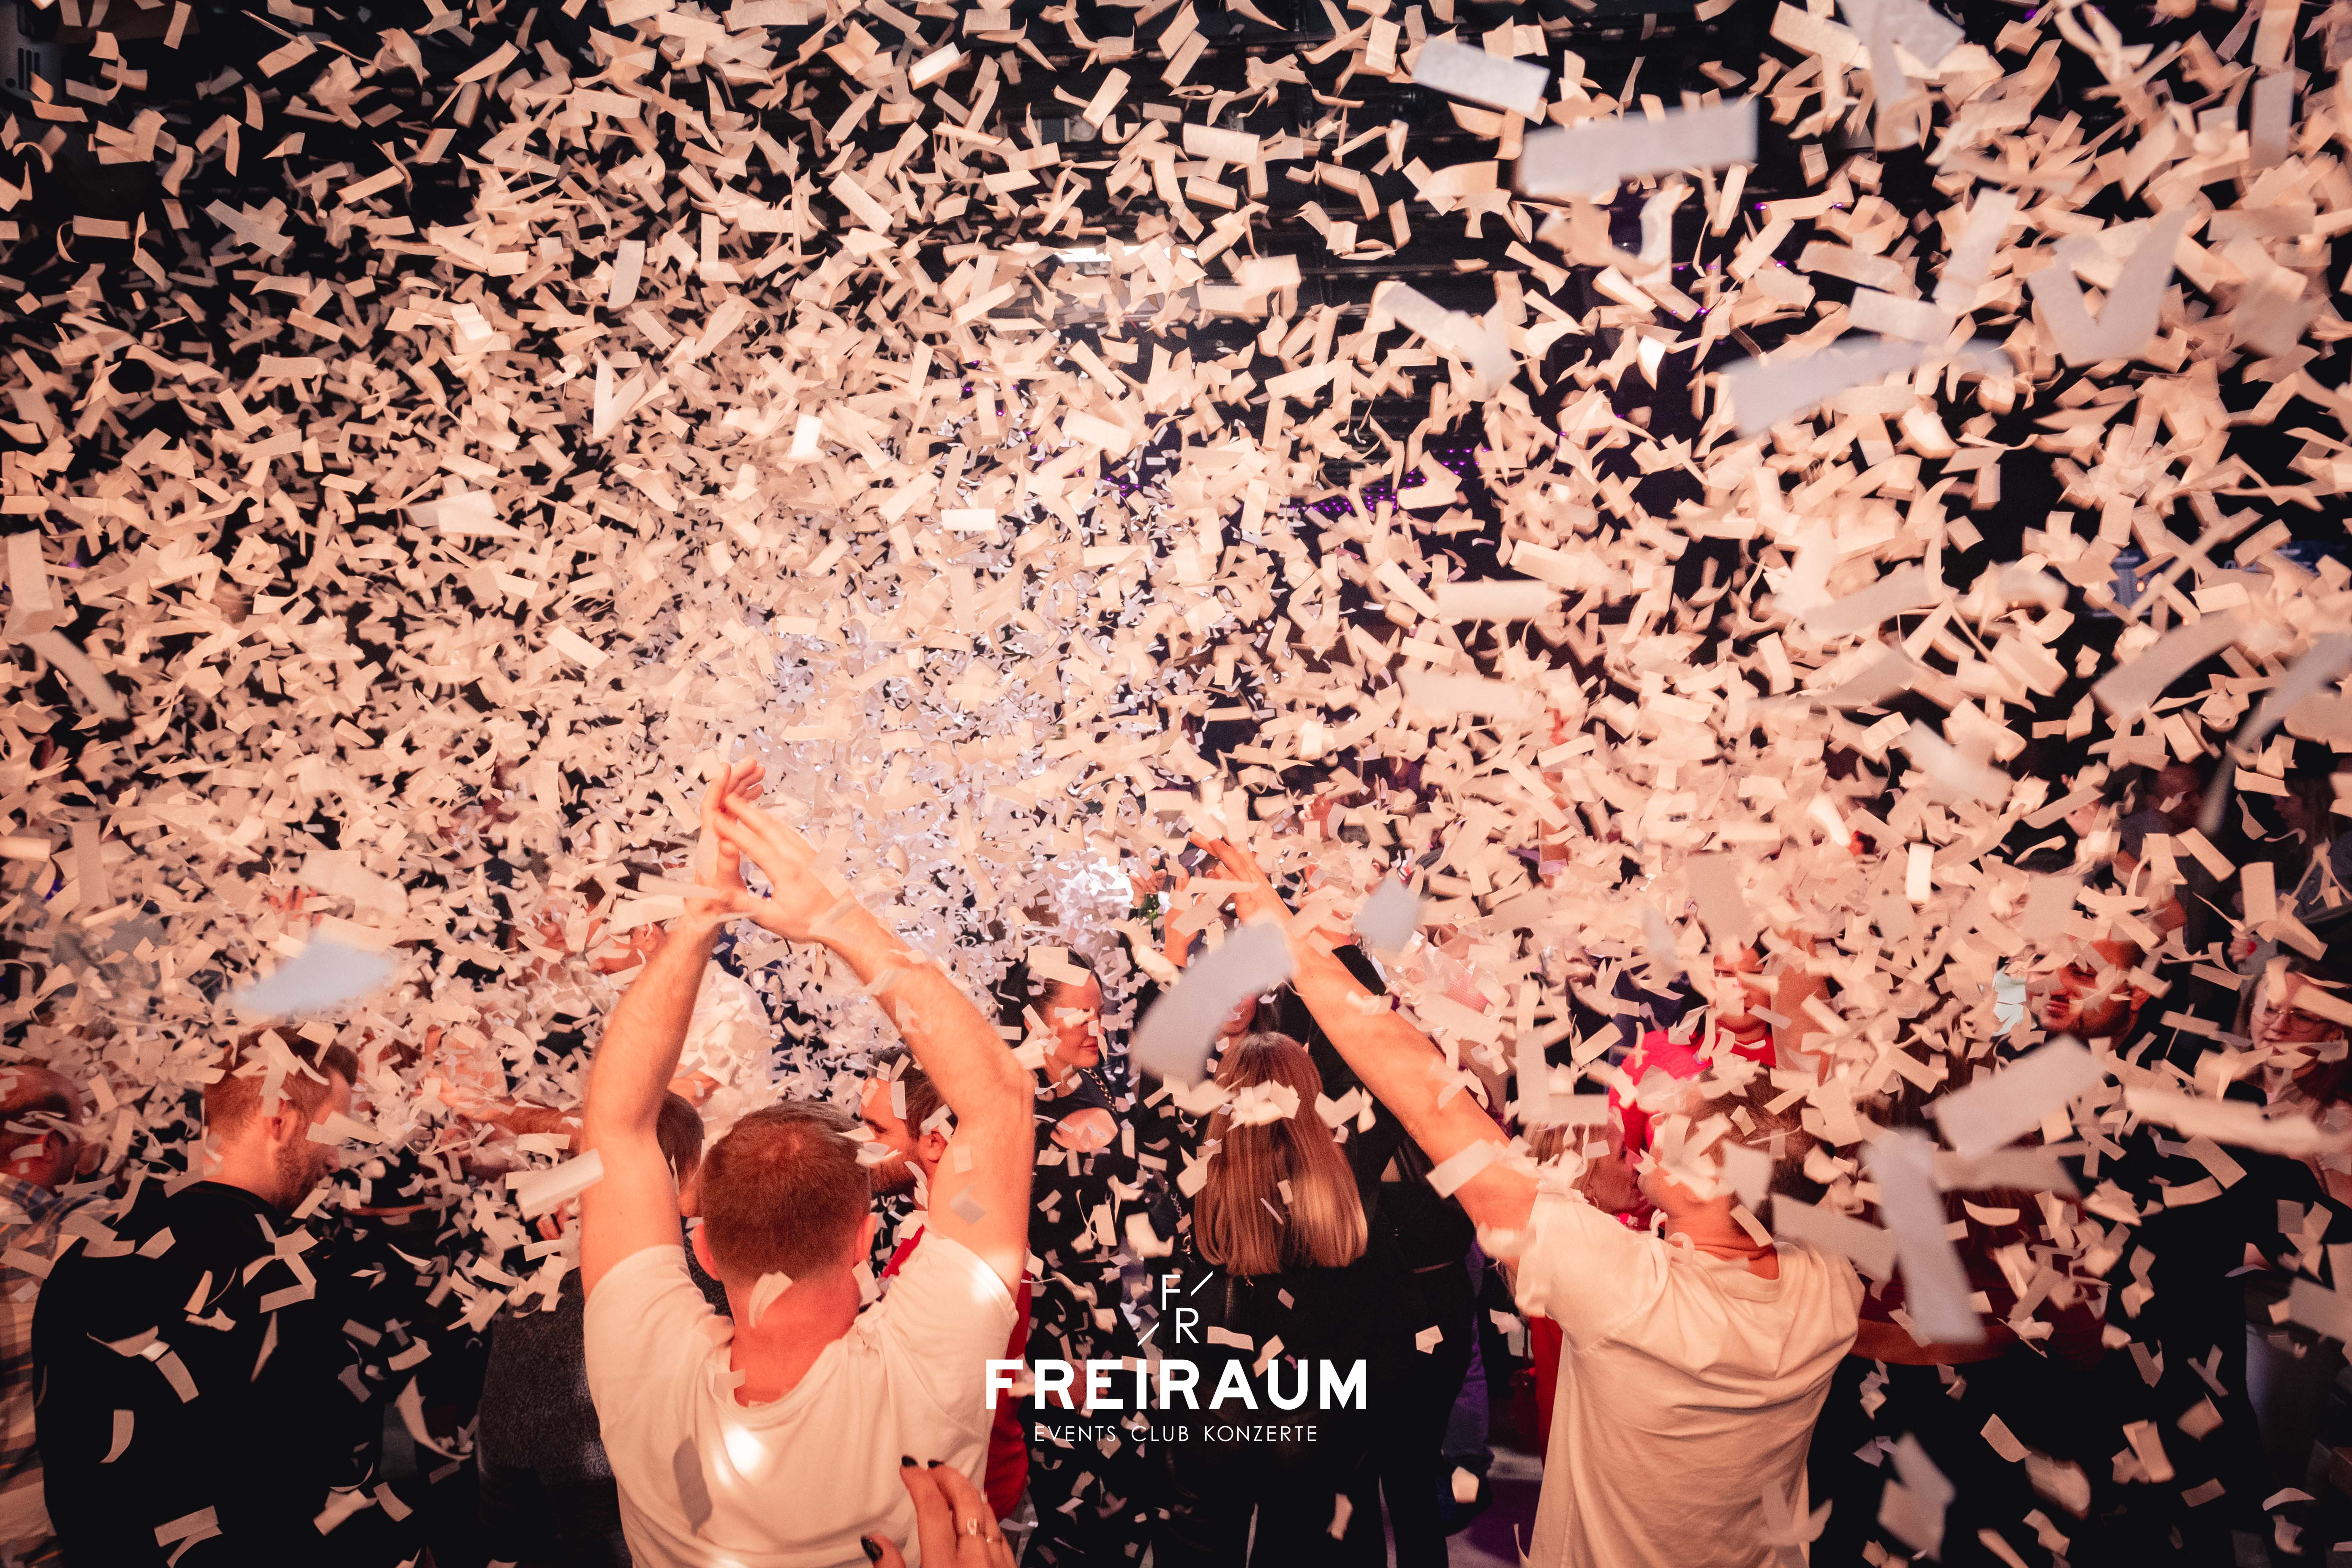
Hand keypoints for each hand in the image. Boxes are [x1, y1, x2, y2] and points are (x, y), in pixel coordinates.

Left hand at [688, 761, 765, 927]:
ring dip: (743, 788)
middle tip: (753, 764)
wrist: (707, 918)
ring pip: (730, 806)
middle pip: (722, 800)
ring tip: (759, 774)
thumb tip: (728, 842)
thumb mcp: (723, 888)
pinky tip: (757, 797)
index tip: (729, 768)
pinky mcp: (727, 844)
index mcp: (710, 844)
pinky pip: (736, 816)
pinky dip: (746, 803)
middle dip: (736, 779)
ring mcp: (720, 839)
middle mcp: (713, 837)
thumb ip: (726, 866)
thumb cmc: (713, 906)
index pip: (711, 807)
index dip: (719, 786)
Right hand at [711, 792, 850, 943]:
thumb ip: (745, 905)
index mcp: (786, 872)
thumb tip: (722, 894)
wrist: (846, 922)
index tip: (717, 822)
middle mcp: (798, 858)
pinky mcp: (814, 856)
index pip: (754, 845)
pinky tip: (772, 822)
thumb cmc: (813, 923)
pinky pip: (792, 833)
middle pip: (768, 827)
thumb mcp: (773, 919)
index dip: (733, 832)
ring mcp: (808, 854)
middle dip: (745, 811)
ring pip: (781, 827)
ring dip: (761, 814)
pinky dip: (777, 823)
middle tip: (729, 799)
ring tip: (745, 805)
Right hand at [864, 1461, 1012, 1567]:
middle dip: (947, 1477)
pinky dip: (987, 1511)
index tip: (908, 1468)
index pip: (932, 1510)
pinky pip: (999, 1531)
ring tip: (952, 1480)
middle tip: (930, 1467)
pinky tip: (981, 1505)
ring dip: (968, 1491)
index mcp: (943, 1566)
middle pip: (964, 1502)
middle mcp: (974, 1560)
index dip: (919, 1483)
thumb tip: (874, 1541)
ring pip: (985, 1512)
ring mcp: (996, 1565)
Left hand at [1189, 834, 1290, 924]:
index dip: (1224, 843)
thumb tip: (1215, 872)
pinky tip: (1220, 872)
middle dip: (1216, 844)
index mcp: (1254, 881)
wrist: (1290, 939)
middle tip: (1197, 835)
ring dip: (1225, 853)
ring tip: (1210, 841)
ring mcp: (1255, 894)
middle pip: (1235, 857)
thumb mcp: (1249, 901)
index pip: (1238, 856)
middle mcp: (1255, 883)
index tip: (1210, 832)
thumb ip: (1232, 886)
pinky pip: (1240, 892)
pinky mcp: (1252, 908)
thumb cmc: (1273, 923)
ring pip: (1239, 868)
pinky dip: (1230, 880)